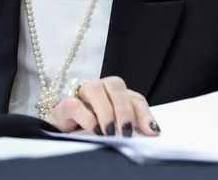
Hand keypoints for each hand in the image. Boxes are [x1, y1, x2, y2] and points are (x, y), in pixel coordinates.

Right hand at [45, 76, 160, 136]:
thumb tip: (153, 131)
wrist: (64, 132)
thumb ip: (134, 125)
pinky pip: (76, 104)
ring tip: (110, 132)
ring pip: (95, 88)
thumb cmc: (93, 127)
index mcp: (116, 94)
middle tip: (126, 132)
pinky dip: (88, 118)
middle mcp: (100, 88)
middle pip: (115, 85)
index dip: (144, 114)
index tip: (152, 132)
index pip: (134, 98)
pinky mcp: (66, 105)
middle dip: (124, 109)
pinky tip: (95, 131)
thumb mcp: (117, 127)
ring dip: (106, 111)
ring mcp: (82, 94)